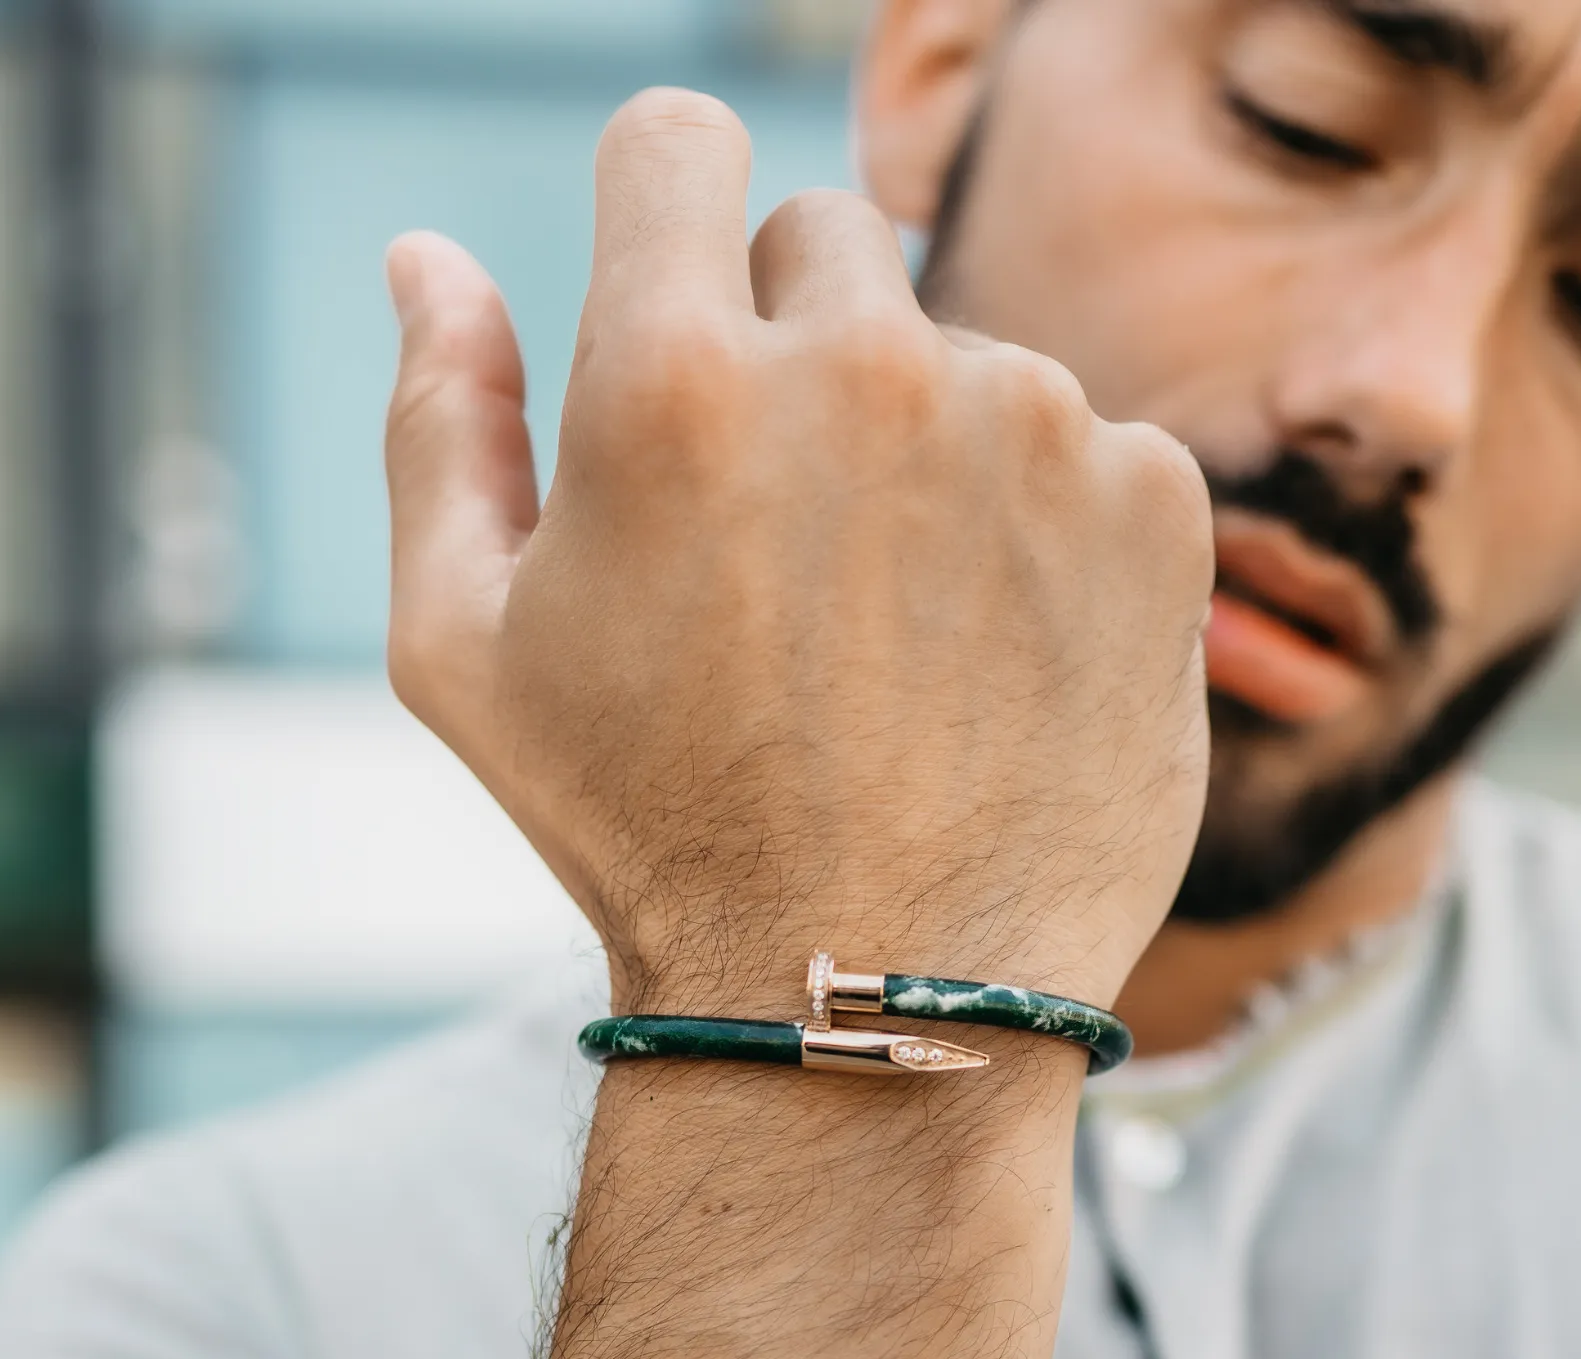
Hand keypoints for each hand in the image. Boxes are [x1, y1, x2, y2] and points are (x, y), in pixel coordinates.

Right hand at [384, 88, 1212, 1018]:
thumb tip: (426, 257)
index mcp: (674, 379)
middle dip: (793, 346)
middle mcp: (869, 365)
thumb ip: (439, 424)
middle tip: (787, 534)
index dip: (666, 207)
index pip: (676, 142)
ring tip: (897, 639)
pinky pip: (1087, 445)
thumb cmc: (651, 835)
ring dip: (926, 451)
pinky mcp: (1155, 501)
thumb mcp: (466, 654)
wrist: (877, 995)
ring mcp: (1034, 426)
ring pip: (964, 358)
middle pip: (826, 239)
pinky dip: (1045, 524)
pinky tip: (1000, 660)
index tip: (684, 290)